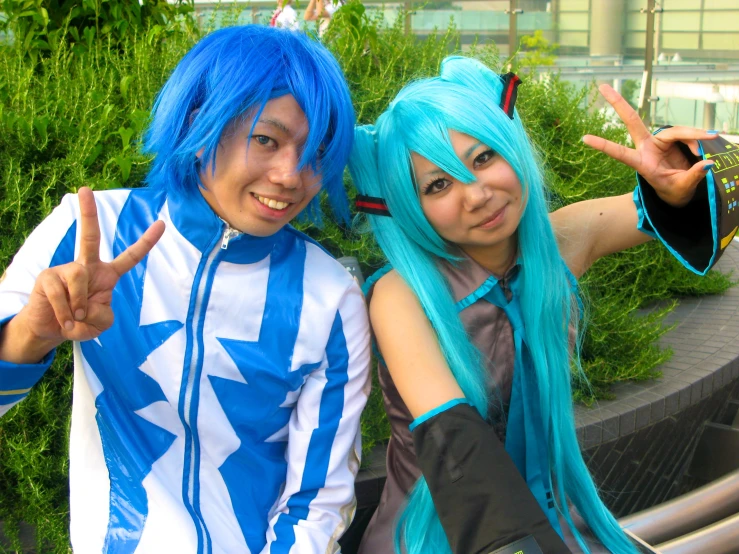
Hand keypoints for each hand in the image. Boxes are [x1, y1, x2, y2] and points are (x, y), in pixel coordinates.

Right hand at [17, 187, 164, 345]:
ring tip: (75, 317)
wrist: (52, 329)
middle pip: (90, 237)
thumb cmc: (81, 322)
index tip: (162, 223)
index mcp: (108, 275)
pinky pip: (61, 293)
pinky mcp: (48, 277)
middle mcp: (87, 266)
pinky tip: (64, 318)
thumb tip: (85, 306)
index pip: (131, 257)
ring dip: (79, 305)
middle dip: (88, 212)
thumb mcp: (101, 323)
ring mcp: (66, 269)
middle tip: (84, 189)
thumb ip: (103, 316)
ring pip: (79, 277)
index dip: (147, 242)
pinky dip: (65, 312)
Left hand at [582, 84, 716, 207]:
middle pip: (631, 120)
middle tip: (602, 86)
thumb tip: (707, 164)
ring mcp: (658, 141)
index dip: (604, 145)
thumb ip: (693, 176)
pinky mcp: (670, 138)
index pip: (619, 153)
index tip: (584, 139)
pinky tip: (707, 142)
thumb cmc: (673, 192)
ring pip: (674, 130)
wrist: (678, 192)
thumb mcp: (681, 188)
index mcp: (641, 162)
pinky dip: (697, 137)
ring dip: (692, 135)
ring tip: (710, 140)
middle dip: (617, 103)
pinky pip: (685, 133)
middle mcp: (646, 147)